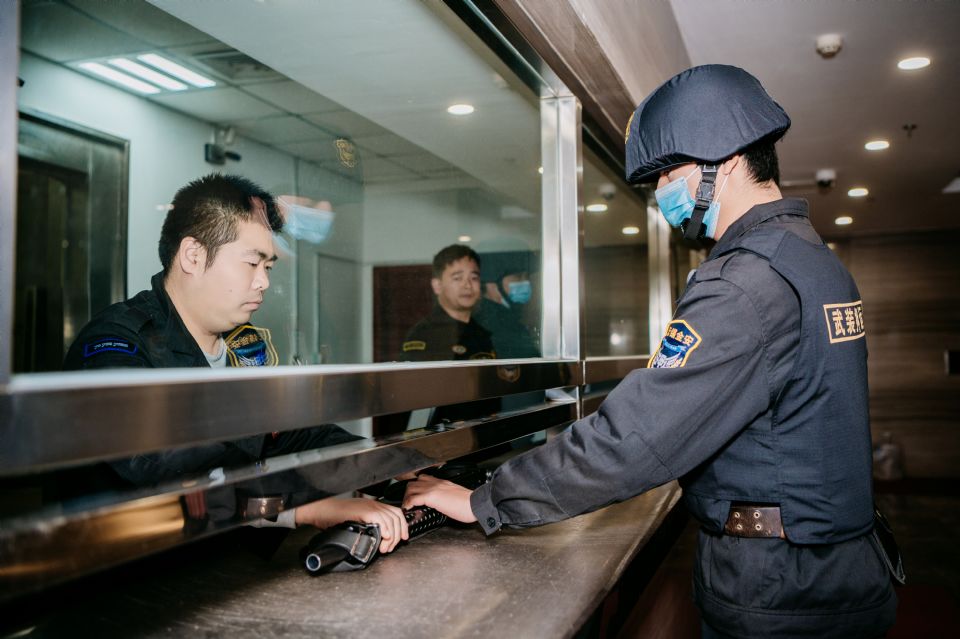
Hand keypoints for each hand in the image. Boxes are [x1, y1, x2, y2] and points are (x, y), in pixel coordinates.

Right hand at [294, 497, 409, 552]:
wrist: (322, 511)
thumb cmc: (334, 517)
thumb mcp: (356, 520)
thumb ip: (368, 526)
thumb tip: (378, 539)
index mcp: (373, 506)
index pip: (396, 513)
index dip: (402, 526)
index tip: (402, 538)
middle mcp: (373, 504)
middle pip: (396, 517)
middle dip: (398, 535)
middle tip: (390, 547)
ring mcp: (369, 506)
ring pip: (390, 520)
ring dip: (391, 536)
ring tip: (384, 548)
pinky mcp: (363, 511)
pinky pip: (380, 518)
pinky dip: (385, 529)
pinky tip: (383, 538)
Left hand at [402, 475, 476, 523]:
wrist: (475, 503)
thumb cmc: (469, 503)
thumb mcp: (455, 495)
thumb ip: (446, 496)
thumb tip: (443, 503)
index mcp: (442, 483)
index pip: (424, 478)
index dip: (416, 487)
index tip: (413, 494)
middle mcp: (436, 483)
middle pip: (414, 482)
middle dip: (408, 492)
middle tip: (408, 502)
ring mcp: (433, 488)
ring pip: (411, 488)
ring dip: (407, 497)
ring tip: (407, 506)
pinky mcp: (432, 497)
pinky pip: (414, 498)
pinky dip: (408, 504)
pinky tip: (408, 509)